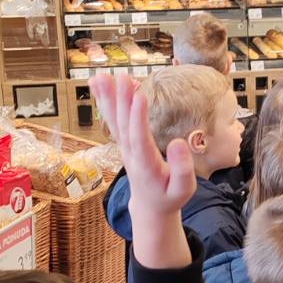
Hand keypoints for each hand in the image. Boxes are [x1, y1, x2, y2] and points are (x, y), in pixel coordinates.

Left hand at [92, 71, 195, 212]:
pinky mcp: (123, 142)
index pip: (140, 139)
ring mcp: (124, 147)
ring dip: (108, 98)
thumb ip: (182, 169)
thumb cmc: (169, 196)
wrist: (149, 206)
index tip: (140, 97)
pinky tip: (99, 85)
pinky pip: (112, 120)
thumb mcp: (183, 189)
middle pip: (124, 125)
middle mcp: (130, 154)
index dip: (138, 118)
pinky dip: (105, 102)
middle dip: (122, 101)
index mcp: (146, 165)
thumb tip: (178, 142)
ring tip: (101, 77)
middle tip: (122, 77)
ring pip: (114, 121)